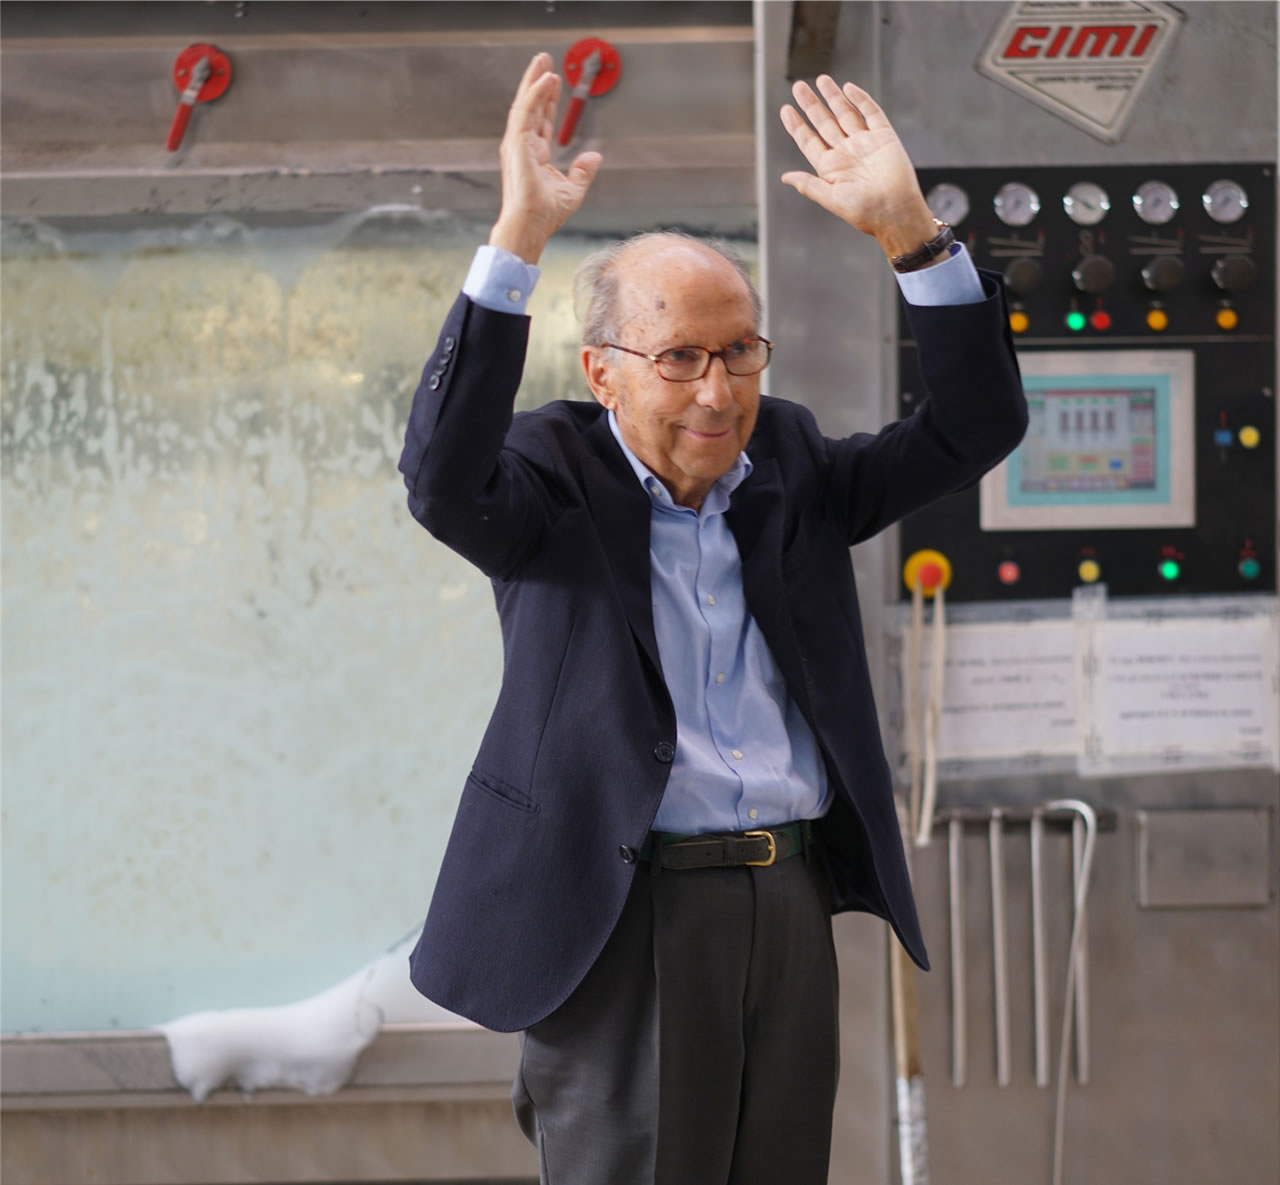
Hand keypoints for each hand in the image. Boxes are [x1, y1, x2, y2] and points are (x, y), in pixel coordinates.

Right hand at [490, 52, 602, 263]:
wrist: (531, 225)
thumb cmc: (546, 214)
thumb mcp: (573, 190)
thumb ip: (583, 171)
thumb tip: (595, 155)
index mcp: (534, 154)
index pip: (541, 120)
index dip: (548, 99)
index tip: (554, 81)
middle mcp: (523, 146)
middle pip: (530, 106)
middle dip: (537, 81)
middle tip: (544, 58)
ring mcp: (517, 144)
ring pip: (525, 103)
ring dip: (534, 80)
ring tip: (543, 60)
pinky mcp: (516, 144)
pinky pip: (526, 111)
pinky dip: (536, 93)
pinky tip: (546, 78)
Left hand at [780, 77, 936, 260]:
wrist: (896, 211)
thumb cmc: (863, 211)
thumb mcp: (831, 199)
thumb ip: (808, 185)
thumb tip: (785, 177)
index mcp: (830, 168)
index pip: (809, 141)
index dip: (797, 126)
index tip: (785, 110)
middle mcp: (846, 153)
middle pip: (824, 123)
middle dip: (811, 105)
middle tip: (798, 87)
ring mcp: (865, 143)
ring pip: (845, 113)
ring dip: (833, 97)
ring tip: (821, 79)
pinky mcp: (884, 137)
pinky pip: (871, 113)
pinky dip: (860, 100)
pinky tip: (848, 88)